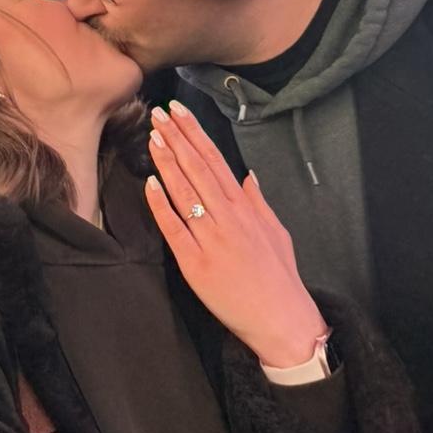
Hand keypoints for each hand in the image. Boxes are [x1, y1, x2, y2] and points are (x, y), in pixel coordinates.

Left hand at [144, 101, 328, 367]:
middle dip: (177, 138)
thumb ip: (259, 202)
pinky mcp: (196, 264)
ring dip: (167, 162)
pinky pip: (175, 229)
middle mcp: (228, 218)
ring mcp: (211, 240)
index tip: (179, 112)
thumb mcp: (277, 232)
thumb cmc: (280, 278)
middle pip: (197, 169)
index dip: (195, 134)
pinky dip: (162, 205)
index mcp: (245, 208)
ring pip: (185, 192)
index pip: (216, 161)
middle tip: (158, 113)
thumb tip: (248, 175)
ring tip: (152, 137)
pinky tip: (150, 183)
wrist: (282, 320)